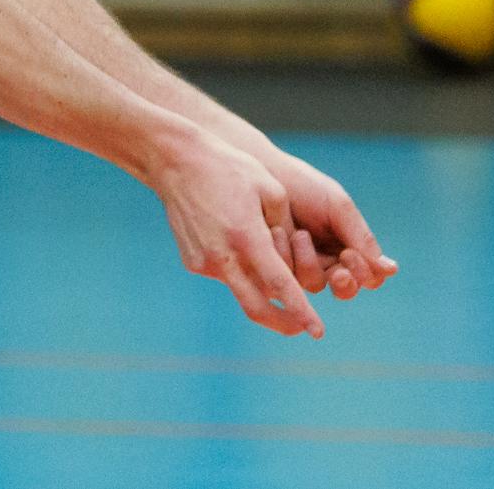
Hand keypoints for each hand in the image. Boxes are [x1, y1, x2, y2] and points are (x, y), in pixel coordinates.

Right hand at [148, 129, 324, 338]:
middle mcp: (222, 256)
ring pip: (240, 289)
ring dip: (261, 290)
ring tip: (274, 268)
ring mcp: (203, 261)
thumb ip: (286, 229)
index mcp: (246, 237)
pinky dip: (239, 271)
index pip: (280, 286)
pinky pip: (223, 275)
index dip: (301, 311)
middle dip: (282, 323)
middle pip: (256, 307)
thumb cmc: (228, 169)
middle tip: (302, 329)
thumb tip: (291, 260)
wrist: (176, 162)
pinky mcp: (192, 260)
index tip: (318, 331)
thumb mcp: (271, 189)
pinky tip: (240, 245)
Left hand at [261, 150, 397, 299]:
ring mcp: (302, 263)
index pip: (369, 275)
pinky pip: (287, 276)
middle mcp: (329, 259)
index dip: (365, 273)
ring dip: (310, 263)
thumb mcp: (337, 207)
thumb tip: (391, 270)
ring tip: (300, 234)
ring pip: (316, 284)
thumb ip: (361, 237)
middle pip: (346, 289)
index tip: (352, 255)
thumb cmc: (305, 186)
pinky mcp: (277, 264)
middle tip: (338, 272)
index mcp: (351, 245)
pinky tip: (281, 233)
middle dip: (345, 283)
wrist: (264, 171)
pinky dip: (287, 256)